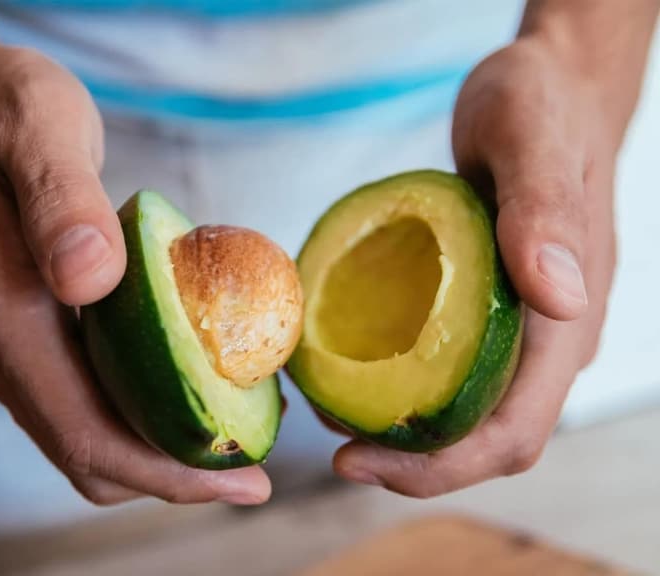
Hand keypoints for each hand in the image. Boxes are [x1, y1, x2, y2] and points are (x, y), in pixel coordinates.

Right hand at [0, 45, 269, 505]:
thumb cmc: (2, 111)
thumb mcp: (39, 130)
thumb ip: (64, 202)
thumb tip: (90, 279)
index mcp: (5, 317)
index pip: (88, 434)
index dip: (169, 472)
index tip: (245, 481)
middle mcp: (3, 350)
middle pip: (91, 456)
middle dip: (175, 477)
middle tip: (255, 472)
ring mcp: (14, 349)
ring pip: (90, 437)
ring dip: (162, 451)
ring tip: (236, 434)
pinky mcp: (32, 335)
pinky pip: (90, 401)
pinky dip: (144, 414)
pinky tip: (194, 387)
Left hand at [332, 36, 618, 495]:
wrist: (548, 93)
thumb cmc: (541, 108)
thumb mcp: (533, 140)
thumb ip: (545, 214)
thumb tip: (562, 300)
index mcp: (566, 322)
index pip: (512, 432)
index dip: (439, 466)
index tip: (357, 461)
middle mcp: (547, 342)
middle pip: (482, 440)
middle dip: (408, 462)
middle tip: (332, 446)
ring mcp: (518, 332)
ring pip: (462, 414)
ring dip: (397, 432)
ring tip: (329, 407)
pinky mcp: (488, 314)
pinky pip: (447, 372)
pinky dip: (398, 387)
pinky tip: (349, 368)